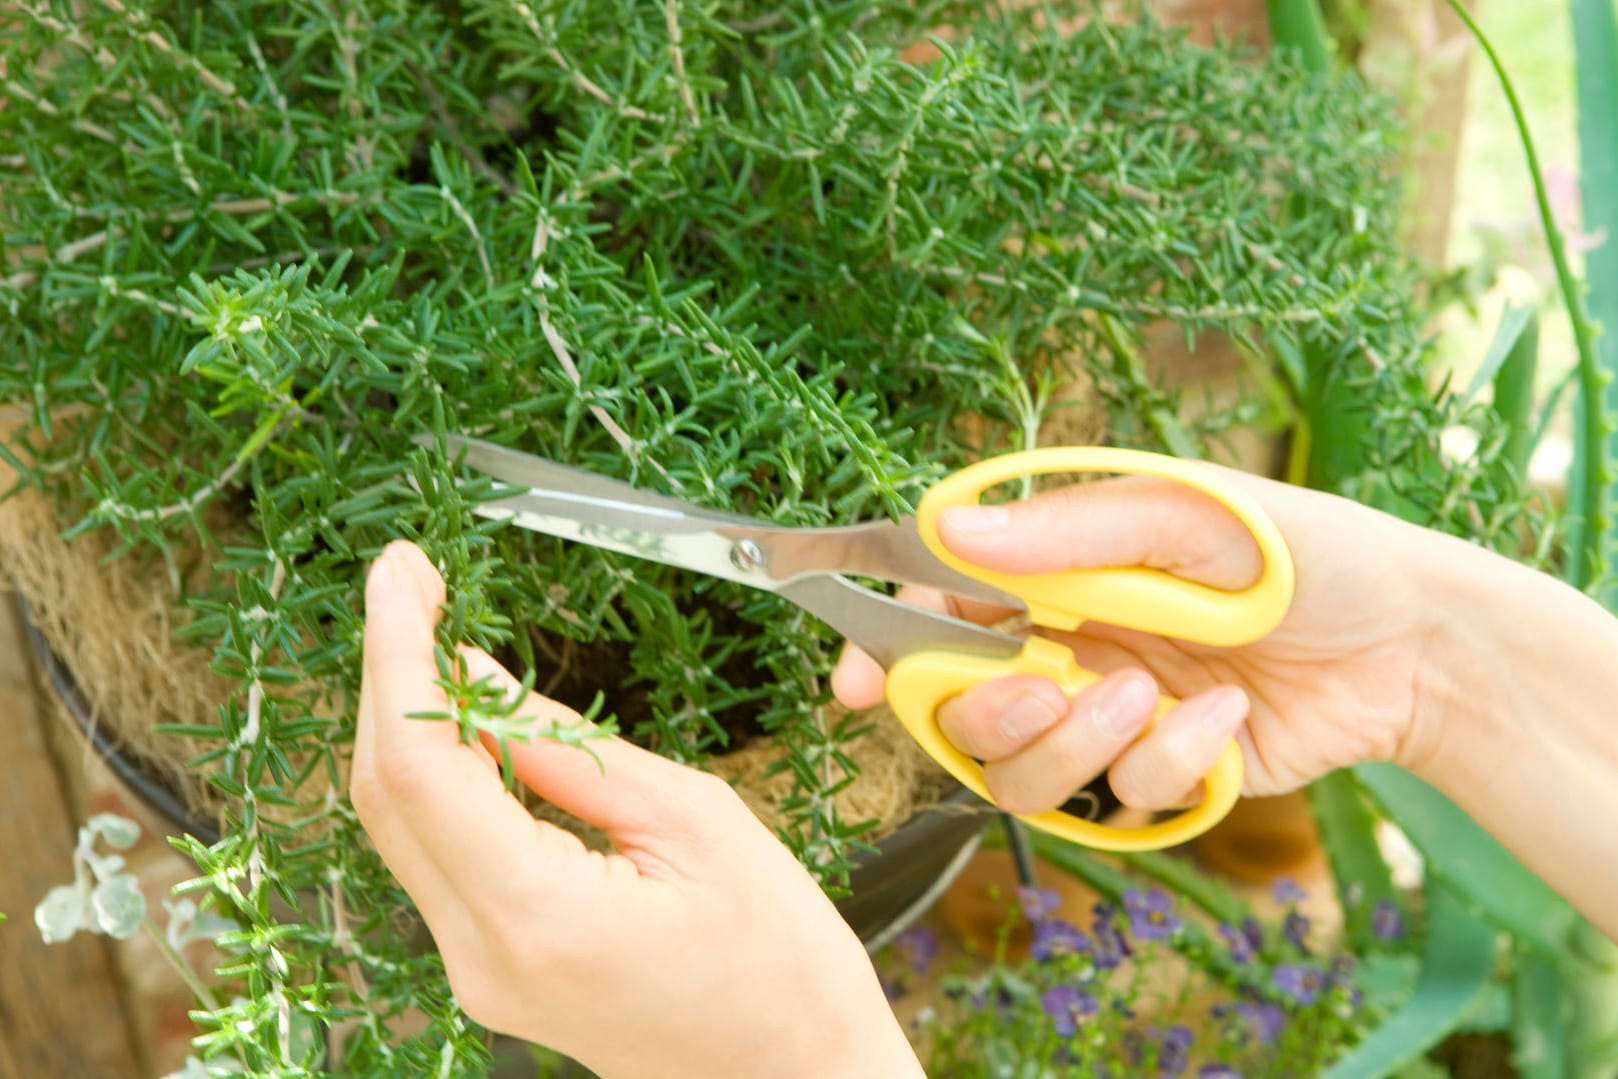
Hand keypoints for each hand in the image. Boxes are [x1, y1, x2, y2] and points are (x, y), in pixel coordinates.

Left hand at [351, 541, 921, 1078]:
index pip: (419, 764)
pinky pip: (439, 855)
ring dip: (410, 719)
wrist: (800, 1077)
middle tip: (411, 578)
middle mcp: (480, 955)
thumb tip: (475, 675)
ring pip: (401, 823)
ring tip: (433, 628)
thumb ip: (568, 747)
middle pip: (386, 793)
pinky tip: (470, 719)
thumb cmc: (782, 959)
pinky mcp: (493, 968)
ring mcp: (478, 972)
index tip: (400, 568)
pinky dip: (441, 775)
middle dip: (389, 672)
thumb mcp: (694, 819)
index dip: (397, 653)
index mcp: (535, 915)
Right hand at [832, 467, 1450, 812]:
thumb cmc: (1301, 553)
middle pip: (962, 711)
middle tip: (1051, 691)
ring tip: (1155, 700)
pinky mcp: (1155, 775)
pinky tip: (1227, 721)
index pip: (933, 610)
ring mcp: (1106, 715)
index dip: (883, 649)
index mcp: (1053, 572)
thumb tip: (945, 528)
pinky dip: (1171, 764)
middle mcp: (1064, 645)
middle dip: (992, 714)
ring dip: (1080, 744)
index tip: (855, 685)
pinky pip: (1122, 801)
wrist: (1412, 642)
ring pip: (1024, 773)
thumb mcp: (1184, 517)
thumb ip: (1064, 532)